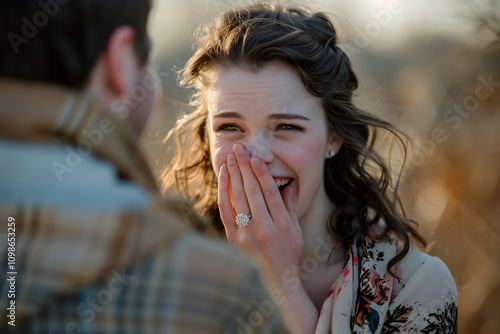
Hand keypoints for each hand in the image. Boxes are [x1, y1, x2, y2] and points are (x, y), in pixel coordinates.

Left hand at [218, 143, 317, 333]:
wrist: (275, 280)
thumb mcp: (296, 230)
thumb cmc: (288, 253)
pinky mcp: (233, 239)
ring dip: (234, 174)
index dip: (262, 172)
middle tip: (240, 148)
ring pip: (238, 198)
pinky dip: (224, 191)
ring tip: (232, 156)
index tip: (256, 156)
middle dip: (245, 167)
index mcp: (282, 225)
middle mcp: (264, 229)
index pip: (270, 193)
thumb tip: (286, 183)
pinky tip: (224, 176)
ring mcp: (246, 235)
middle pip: (252, 191)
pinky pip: (226, 210)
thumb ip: (289, 205)